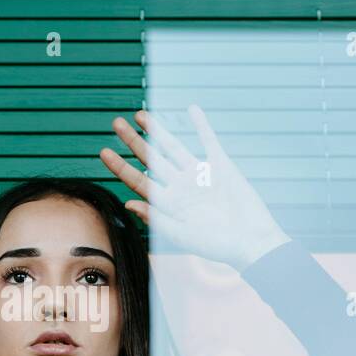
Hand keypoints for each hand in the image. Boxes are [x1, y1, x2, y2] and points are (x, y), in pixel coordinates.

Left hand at [99, 105, 289, 270]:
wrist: (251, 241)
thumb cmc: (217, 245)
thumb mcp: (182, 236)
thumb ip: (157, 218)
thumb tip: (129, 203)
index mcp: (169, 203)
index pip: (139, 181)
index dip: (120, 167)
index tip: (104, 152)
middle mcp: (181, 186)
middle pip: (151, 159)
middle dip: (133, 141)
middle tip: (116, 124)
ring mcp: (200, 174)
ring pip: (173, 146)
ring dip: (158, 130)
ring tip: (141, 114)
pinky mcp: (222, 166)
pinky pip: (209, 141)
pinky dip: (201, 126)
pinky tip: (192, 110)